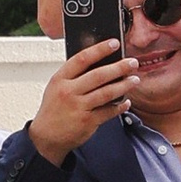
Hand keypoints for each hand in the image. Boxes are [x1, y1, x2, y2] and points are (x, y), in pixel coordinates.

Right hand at [29, 38, 137, 165]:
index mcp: (60, 79)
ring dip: (124, 85)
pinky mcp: (87, 121)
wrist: (46, 137)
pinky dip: (120, 106)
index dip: (100, 49)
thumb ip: (74, 76)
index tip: (114, 43)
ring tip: (134, 80)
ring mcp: (78, 107)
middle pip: (98, 75)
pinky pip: (108, 111)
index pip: (82, 59)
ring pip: (106, 93)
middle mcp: (68, 92)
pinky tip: (126, 102)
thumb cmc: (53, 110)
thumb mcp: (56, 87)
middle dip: (119, 67)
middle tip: (132, 62)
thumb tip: (101, 64)